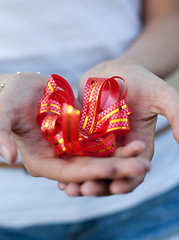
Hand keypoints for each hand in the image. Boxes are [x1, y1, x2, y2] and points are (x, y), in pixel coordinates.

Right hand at [0, 72, 148, 182]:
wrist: (23, 86)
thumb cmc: (8, 98)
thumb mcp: (2, 113)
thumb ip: (0, 134)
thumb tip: (6, 157)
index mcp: (41, 160)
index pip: (68, 172)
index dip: (89, 172)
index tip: (111, 169)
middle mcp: (59, 158)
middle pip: (89, 168)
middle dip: (114, 168)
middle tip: (141, 167)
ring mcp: (71, 147)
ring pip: (98, 156)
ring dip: (120, 156)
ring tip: (141, 154)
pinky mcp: (80, 134)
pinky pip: (100, 141)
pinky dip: (115, 142)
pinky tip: (132, 140)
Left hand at [58, 59, 178, 195]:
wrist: (114, 71)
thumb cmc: (140, 80)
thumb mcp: (161, 94)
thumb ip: (176, 114)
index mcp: (138, 145)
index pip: (134, 170)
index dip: (127, 181)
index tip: (117, 188)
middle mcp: (118, 149)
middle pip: (109, 174)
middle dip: (98, 185)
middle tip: (84, 190)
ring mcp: (99, 144)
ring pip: (90, 168)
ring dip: (79, 180)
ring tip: (68, 189)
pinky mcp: (82, 135)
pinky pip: (75, 153)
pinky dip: (68, 164)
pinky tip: (57, 171)